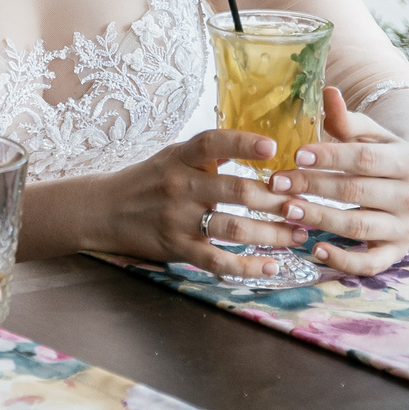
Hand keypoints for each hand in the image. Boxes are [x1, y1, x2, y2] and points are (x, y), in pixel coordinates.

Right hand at [100, 130, 308, 279]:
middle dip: (277, 200)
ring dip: (272, 234)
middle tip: (306, 205)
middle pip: (236, 191)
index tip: (273, 147)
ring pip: (234, 229)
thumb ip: (207, 155)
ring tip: (298, 234)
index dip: (243, 143)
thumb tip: (259, 148)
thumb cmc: (146, 181)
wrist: (102, 210)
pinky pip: (218, 261)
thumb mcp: (171, 157)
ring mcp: (178, 220)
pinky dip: (248, 266)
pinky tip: (272, 266)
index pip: (212, 143)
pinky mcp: (177, 248)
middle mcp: (179, 186)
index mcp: (179, 158)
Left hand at [266, 88, 408, 275]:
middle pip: (356, 192)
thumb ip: (347, 119)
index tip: (296, 154)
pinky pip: (372, 263)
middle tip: (277, 182)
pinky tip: (315, 250)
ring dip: (320, 220)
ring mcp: (405, 227)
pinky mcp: (397, 251)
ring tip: (286, 210)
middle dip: (314, 187)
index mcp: (406, 162)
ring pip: (359, 227)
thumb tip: (327, 91)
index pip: (364, 159)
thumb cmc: (385, 152)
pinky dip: (345, 262)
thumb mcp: (372, 133)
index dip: (330, 157)